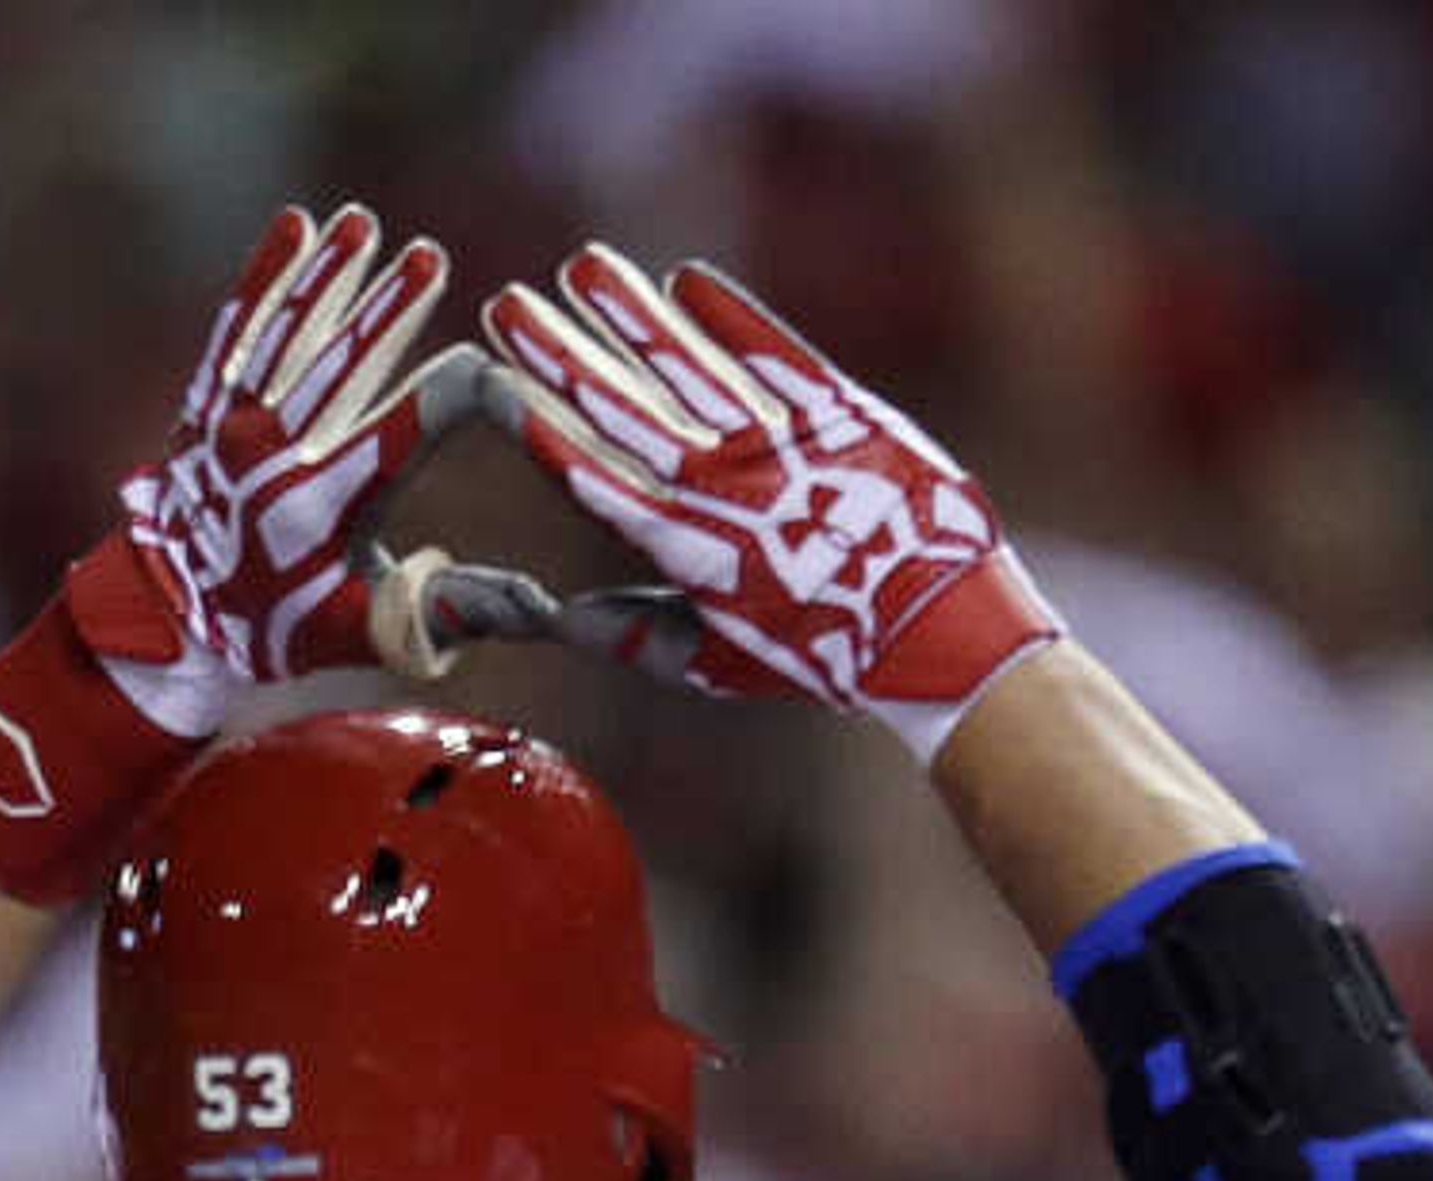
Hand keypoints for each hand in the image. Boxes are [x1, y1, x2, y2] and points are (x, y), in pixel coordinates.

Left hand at [63, 201, 478, 735]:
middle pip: (344, 365)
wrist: (177, 619)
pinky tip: (298, 227)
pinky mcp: (205, 400)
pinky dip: (267, 276)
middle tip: (429, 257)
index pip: (409, 428)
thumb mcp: (372, 634)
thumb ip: (450, 611)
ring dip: (332, 278)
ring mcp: (231, 421)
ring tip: (366, 227)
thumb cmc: (289, 630)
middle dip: (389, 309)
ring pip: (291, 334)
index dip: (463, 393)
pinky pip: (240, 328)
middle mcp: (272, 454)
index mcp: (323, 505)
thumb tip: (542, 603)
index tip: (504, 370)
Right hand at [468, 245, 1061, 756]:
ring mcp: (777, 446)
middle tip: (506, 304)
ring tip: (582, 265)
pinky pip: (768, 353)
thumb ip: (643, 634)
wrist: (935, 631)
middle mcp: (722, 490)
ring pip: (685, 368)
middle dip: (560, 357)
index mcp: (689, 552)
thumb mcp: (724, 662)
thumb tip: (565, 620)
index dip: (546, 430)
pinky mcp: (834, 413)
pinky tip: (682, 279)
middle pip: (624, 412)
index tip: (498, 386)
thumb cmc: (824, 655)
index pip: (597, 480)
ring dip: (629, 315)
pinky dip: (726, 316)